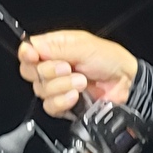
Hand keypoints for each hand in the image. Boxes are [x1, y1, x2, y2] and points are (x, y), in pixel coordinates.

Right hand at [18, 30, 137, 116]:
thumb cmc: (110, 59)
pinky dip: (63, 101)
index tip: (35, 57)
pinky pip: (50, 107)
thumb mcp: (84, 46)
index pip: (27, 51)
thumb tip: (30, 47)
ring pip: (40, 90)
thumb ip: (55, 47)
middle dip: (50, 71)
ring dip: (62, 86)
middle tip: (69, 68)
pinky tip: (76, 96)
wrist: (125, 82)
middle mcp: (52, 66)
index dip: (27, 55)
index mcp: (54, 47)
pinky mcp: (62, 104)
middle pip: (29, 72)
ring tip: (81, 81)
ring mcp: (57, 86)